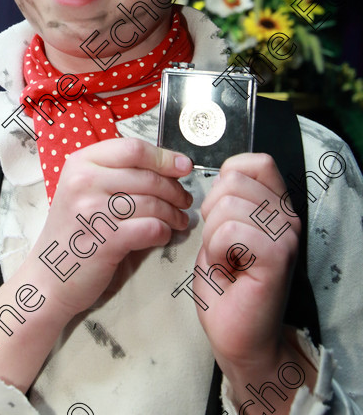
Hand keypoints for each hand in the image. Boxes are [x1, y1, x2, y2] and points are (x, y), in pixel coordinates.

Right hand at [24, 138, 192, 319]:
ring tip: (178, 219)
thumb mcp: (84, 189)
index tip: (183, 166)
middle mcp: (84, 181)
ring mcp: (93, 210)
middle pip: (148, 176)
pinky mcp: (105, 240)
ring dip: (173, 212)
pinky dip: (163, 232)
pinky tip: (162, 235)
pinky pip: (151, 228)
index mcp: (81, 162)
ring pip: (153, 202)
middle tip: (184, 199)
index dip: (164, 157)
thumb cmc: (74, 230)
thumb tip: (169, 166)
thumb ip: (117, 172)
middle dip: (174, 189)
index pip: (133, 149)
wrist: (49, 275)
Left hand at [195, 153, 301, 386]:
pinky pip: (230, 230)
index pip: (254, 162)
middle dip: (211, 213)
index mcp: (275, 206)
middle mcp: (287, 217)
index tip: (220, 212)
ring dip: (212, 236)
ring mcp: (285, 235)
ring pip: (226, 205)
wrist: (237, 337)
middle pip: (232, 180)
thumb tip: (213, 176)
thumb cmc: (226, 286)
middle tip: (222, 246)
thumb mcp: (219, 230)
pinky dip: (217, 250)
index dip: (226, 178)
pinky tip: (230, 269)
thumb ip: (225, 199)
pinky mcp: (277, 256)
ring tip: (227, 260)